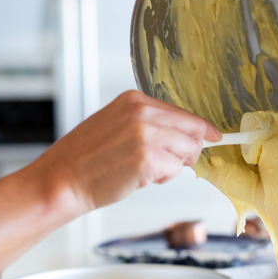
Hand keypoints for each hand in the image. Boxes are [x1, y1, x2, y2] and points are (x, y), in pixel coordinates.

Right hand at [27, 90, 221, 213]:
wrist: (62, 179)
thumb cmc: (85, 158)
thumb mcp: (117, 124)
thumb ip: (150, 124)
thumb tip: (186, 135)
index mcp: (135, 100)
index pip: (183, 113)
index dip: (201, 129)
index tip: (215, 135)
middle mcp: (143, 113)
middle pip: (192, 131)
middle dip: (188, 152)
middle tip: (165, 164)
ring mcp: (147, 135)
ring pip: (187, 152)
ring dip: (172, 167)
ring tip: (143, 169)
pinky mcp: (148, 159)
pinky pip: (175, 171)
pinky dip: (162, 178)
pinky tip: (139, 177)